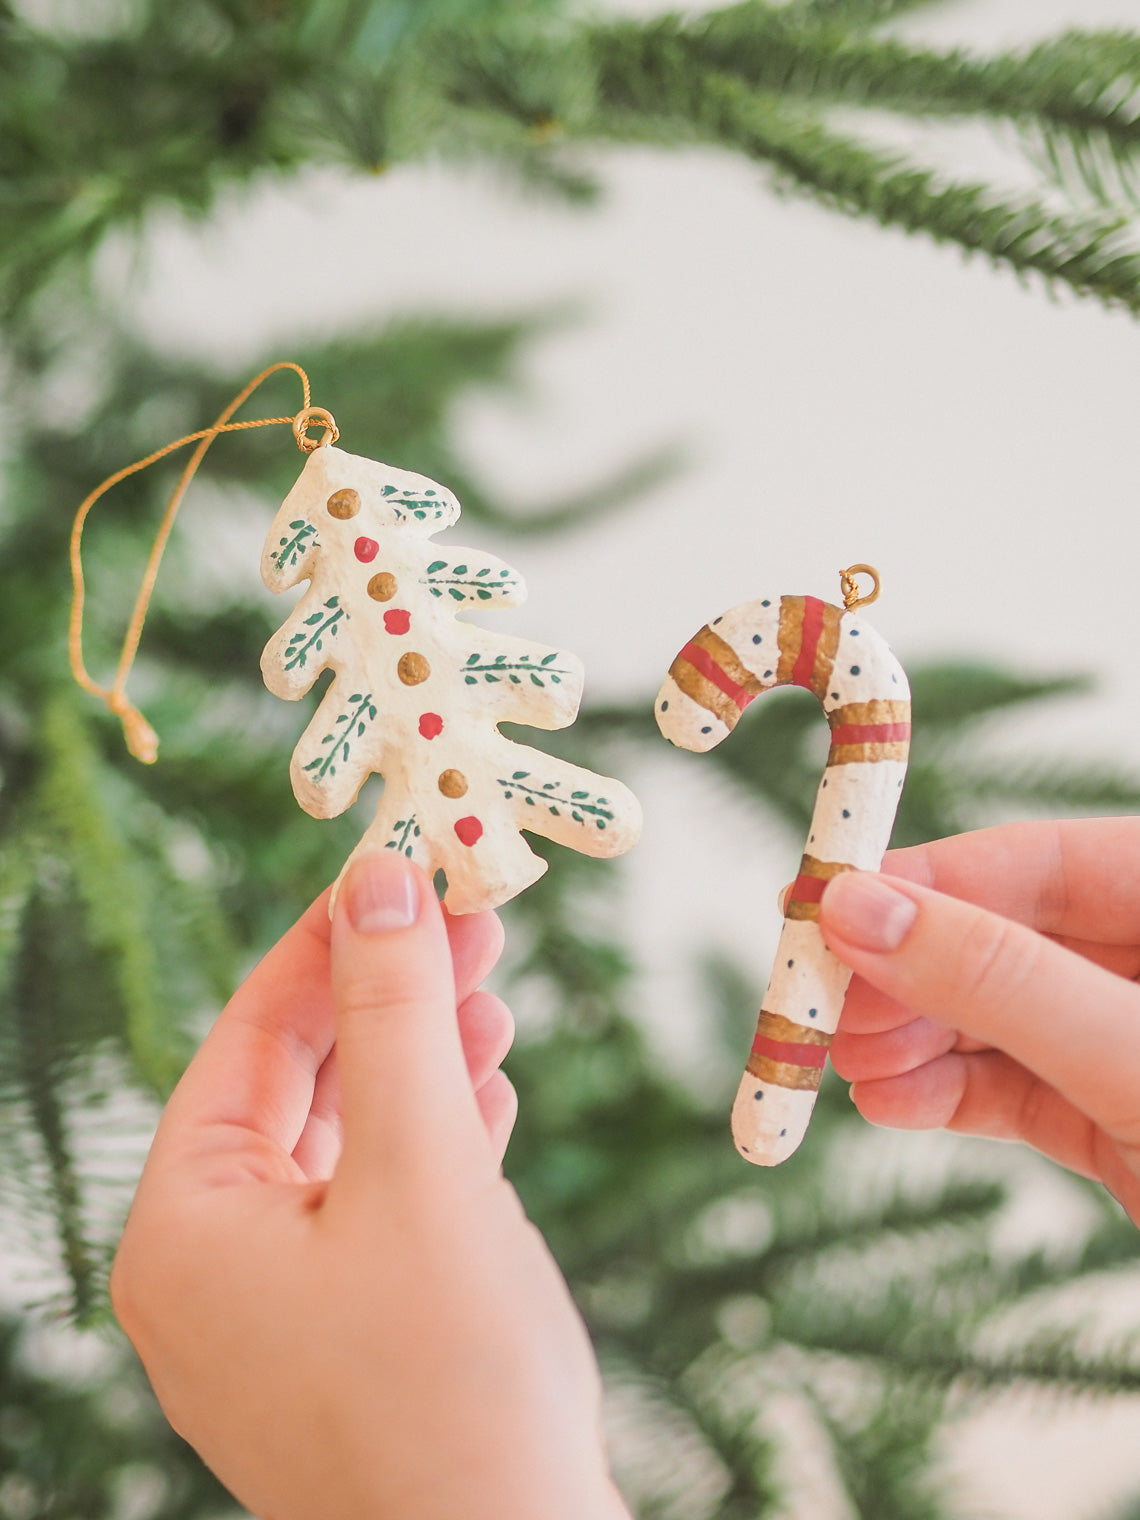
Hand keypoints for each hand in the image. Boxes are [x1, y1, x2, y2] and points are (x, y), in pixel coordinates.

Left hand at [111, 854, 628, 1519]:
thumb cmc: (454, 1382)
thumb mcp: (423, 1166)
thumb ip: (397, 1016)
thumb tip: (381, 880)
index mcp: (184, 1229)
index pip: (250, 1038)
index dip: (328, 941)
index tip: (402, 867)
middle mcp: (209, 1272)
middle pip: (299, 1086)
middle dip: (392, 1001)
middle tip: (475, 923)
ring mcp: (275, 1316)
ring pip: (345, 1143)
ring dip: (421, 1066)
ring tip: (493, 1002)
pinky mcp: (344, 1343)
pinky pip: (374, 1208)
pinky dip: (432, 1144)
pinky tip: (489, 1099)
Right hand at [819, 818, 1139, 1222]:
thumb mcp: (1138, 1057)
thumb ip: (1004, 980)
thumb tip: (863, 908)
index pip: (1038, 861)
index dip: (924, 877)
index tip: (822, 899)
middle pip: (1003, 938)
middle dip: (906, 970)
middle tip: (816, 996)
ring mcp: (1132, 1043)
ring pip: (999, 1017)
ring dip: (913, 1038)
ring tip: (842, 1061)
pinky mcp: (1116, 1118)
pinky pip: (1016, 1089)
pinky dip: (947, 1096)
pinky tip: (888, 1105)